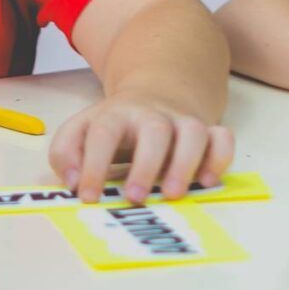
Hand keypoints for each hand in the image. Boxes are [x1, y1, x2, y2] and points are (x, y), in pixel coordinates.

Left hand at [48, 92, 235, 205]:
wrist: (158, 91)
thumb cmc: (116, 124)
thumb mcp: (81, 129)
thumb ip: (66, 152)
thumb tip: (73, 182)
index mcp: (116, 114)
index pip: (103, 133)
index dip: (93, 165)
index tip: (88, 197)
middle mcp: (152, 115)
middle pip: (154, 129)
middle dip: (146, 164)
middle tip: (135, 197)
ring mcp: (183, 121)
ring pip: (193, 131)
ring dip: (186, 163)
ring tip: (172, 194)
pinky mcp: (207, 130)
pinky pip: (222, 138)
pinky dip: (219, 158)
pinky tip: (206, 182)